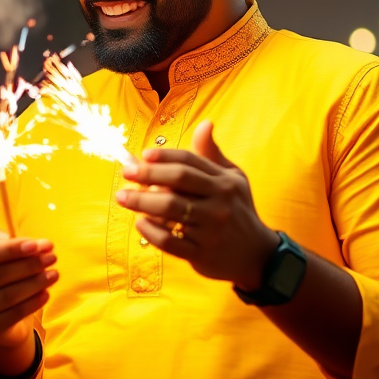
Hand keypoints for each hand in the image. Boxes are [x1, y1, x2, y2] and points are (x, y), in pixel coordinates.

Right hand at [0, 228, 55, 370]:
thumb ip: (5, 241)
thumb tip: (30, 244)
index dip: (11, 248)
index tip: (37, 245)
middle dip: (29, 264)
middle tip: (52, 258)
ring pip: (8, 295)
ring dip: (35, 283)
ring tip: (54, 274)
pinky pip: (14, 314)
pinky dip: (32, 303)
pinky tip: (46, 294)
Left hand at [116, 120, 278, 290]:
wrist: (256, 254)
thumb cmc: (237, 209)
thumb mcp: (233, 179)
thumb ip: (212, 155)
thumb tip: (205, 123)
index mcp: (224, 182)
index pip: (189, 162)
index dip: (164, 156)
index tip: (142, 155)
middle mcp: (219, 203)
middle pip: (178, 181)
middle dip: (148, 174)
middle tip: (126, 173)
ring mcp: (210, 229)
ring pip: (170, 210)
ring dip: (142, 202)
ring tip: (122, 198)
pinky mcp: (201, 253)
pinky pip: (170, 241)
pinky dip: (151, 232)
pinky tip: (140, 224)